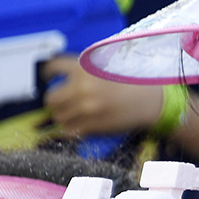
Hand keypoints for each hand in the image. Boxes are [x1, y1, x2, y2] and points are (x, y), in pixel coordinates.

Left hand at [42, 56, 164, 136]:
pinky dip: (72, 130)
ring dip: (64, 117)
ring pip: (59, 117)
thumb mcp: (107, 67)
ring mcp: (86, 108)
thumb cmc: (133, 83)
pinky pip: (70, 131)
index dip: (47, 74)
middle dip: (55, 103)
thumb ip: (85, 70)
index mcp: (84, 69)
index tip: (47, 78)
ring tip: (75, 116)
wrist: (151, 102)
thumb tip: (65, 78)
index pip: (53, 68)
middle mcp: (81, 87)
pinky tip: (81, 126)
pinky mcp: (92, 125)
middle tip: (63, 104)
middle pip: (51, 99)